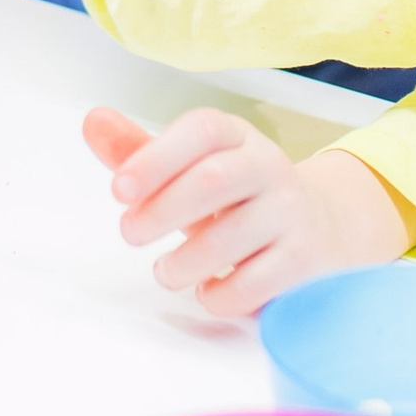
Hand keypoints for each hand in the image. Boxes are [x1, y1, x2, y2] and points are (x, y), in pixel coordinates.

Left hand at [84, 106, 409, 316]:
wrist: (321, 229)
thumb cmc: (236, 199)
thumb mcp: (191, 170)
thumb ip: (139, 151)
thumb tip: (93, 120)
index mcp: (237, 137)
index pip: (202, 130)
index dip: (157, 157)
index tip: (118, 189)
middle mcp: (270, 167)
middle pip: (214, 180)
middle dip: (161, 211)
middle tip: (130, 232)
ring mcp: (291, 213)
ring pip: (229, 239)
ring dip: (182, 264)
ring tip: (167, 271)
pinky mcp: (303, 260)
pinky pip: (251, 285)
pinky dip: (217, 295)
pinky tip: (210, 289)